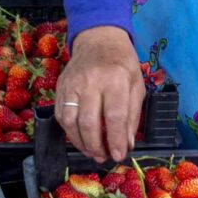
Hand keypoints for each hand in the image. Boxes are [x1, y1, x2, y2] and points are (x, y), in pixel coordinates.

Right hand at [56, 26, 146, 163]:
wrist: (98, 39)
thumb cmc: (122, 63)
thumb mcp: (137, 85)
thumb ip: (132, 115)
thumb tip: (126, 144)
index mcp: (115, 79)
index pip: (114, 116)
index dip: (115, 140)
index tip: (118, 155)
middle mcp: (91, 81)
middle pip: (89, 122)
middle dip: (96, 146)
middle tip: (103, 157)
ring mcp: (72, 84)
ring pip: (71, 121)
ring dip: (81, 142)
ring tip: (92, 152)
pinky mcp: (60, 87)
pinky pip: (61, 115)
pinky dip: (69, 132)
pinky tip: (80, 138)